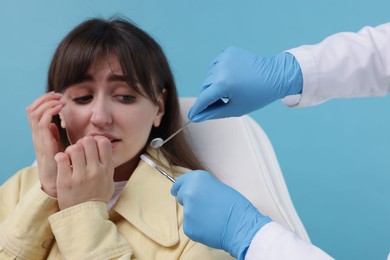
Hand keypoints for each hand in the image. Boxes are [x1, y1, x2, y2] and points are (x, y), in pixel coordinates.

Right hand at [27, 92, 65, 196]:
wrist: (56, 183)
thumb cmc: (59, 165)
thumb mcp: (56, 146)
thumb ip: (53, 135)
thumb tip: (54, 124)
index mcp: (39, 134)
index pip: (34, 112)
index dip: (43, 101)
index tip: (57, 96)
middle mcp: (36, 135)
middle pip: (31, 110)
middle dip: (44, 98)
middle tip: (58, 95)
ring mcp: (38, 139)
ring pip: (34, 114)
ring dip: (47, 103)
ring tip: (60, 101)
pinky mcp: (44, 144)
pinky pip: (42, 123)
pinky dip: (50, 113)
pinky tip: (60, 110)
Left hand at [54, 136, 114, 209]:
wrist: (85, 216)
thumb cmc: (97, 197)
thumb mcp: (109, 181)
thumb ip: (108, 165)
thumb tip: (105, 147)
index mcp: (106, 169)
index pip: (103, 142)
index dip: (95, 140)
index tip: (90, 147)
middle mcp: (95, 171)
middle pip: (88, 141)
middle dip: (81, 143)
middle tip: (78, 151)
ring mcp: (80, 176)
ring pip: (74, 148)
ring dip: (70, 150)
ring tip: (69, 157)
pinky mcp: (66, 181)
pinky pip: (61, 158)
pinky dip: (60, 157)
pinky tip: (62, 162)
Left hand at [171, 170, 270, 258]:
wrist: (241, 226)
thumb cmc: (236, 205)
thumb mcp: (218, 186)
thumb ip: (203, 187)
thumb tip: (195, 192)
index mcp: (197, 179)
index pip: (180, 182)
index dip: (179, 187)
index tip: (176, 190)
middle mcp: (188, 192)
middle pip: (182, 196)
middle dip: (189, 201)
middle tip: (205, 206)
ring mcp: (187, 211)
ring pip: (187, 213)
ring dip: (195, 215)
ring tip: (213, 217)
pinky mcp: (188, 227)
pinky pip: (190, 226)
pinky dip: (198, 227)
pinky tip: (211, 226)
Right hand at [188, 47, 302, 121]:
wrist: (276, 75)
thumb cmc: (257, 95)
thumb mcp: (235, 109)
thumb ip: (213, 113)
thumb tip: (197, 117)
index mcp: (223, 84)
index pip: (204, 98)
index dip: (197, 108)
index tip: (191, 116)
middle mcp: (221, 69)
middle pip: (205, 87)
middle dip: (209, 96)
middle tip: (220, 103)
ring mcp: (224, 58)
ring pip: (210, 76)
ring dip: (215, 84)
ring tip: (230, 89)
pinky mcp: (228, 52)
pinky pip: (216, 66)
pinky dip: (220, 73)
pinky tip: (232, 77)